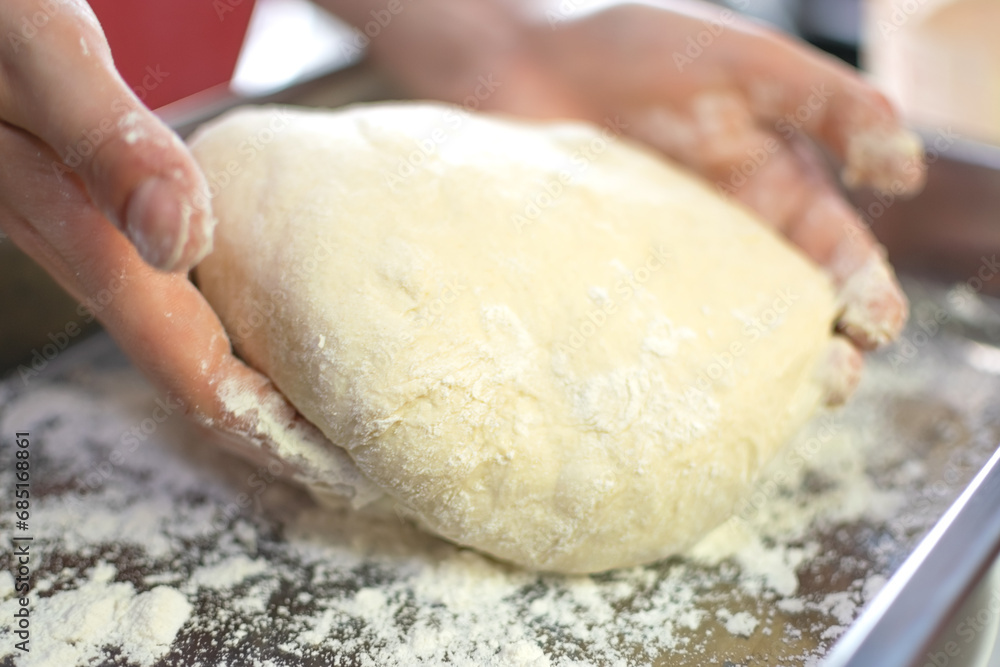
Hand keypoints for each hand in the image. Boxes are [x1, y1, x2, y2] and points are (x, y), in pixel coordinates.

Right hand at [0, 0, 327, 478]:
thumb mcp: (40, 54)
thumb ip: (108, 142)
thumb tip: (178, 238)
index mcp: (81, 232)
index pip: (185, 366)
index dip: (258, 425)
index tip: (331, 460)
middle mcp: (89, 253)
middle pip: (188, 372)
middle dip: (265, 424)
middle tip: (347, 455)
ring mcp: (94, 239)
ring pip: (182, 338)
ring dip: (253, 384)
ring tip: (326, 409)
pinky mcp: (104, 213)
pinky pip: (176, 293)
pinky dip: (236, 324)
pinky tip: (276, 321)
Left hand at [339, 0, 924, 401]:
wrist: (524, 64)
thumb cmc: (634, 49)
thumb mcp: (745, 64)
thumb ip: (827, 103)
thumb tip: (904, 168)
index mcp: (781, 193)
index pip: (844, 261)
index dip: (869, 297)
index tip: (873, 322)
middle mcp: (735, 244)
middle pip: (796, 321)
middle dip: (826, 358)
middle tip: (829, 377)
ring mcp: (674, 274)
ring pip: (730, 346)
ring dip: (757, 380)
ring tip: (766, 400)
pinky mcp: (617, 289)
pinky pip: (653, 340)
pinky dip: (672, 371)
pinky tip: (676, 391)